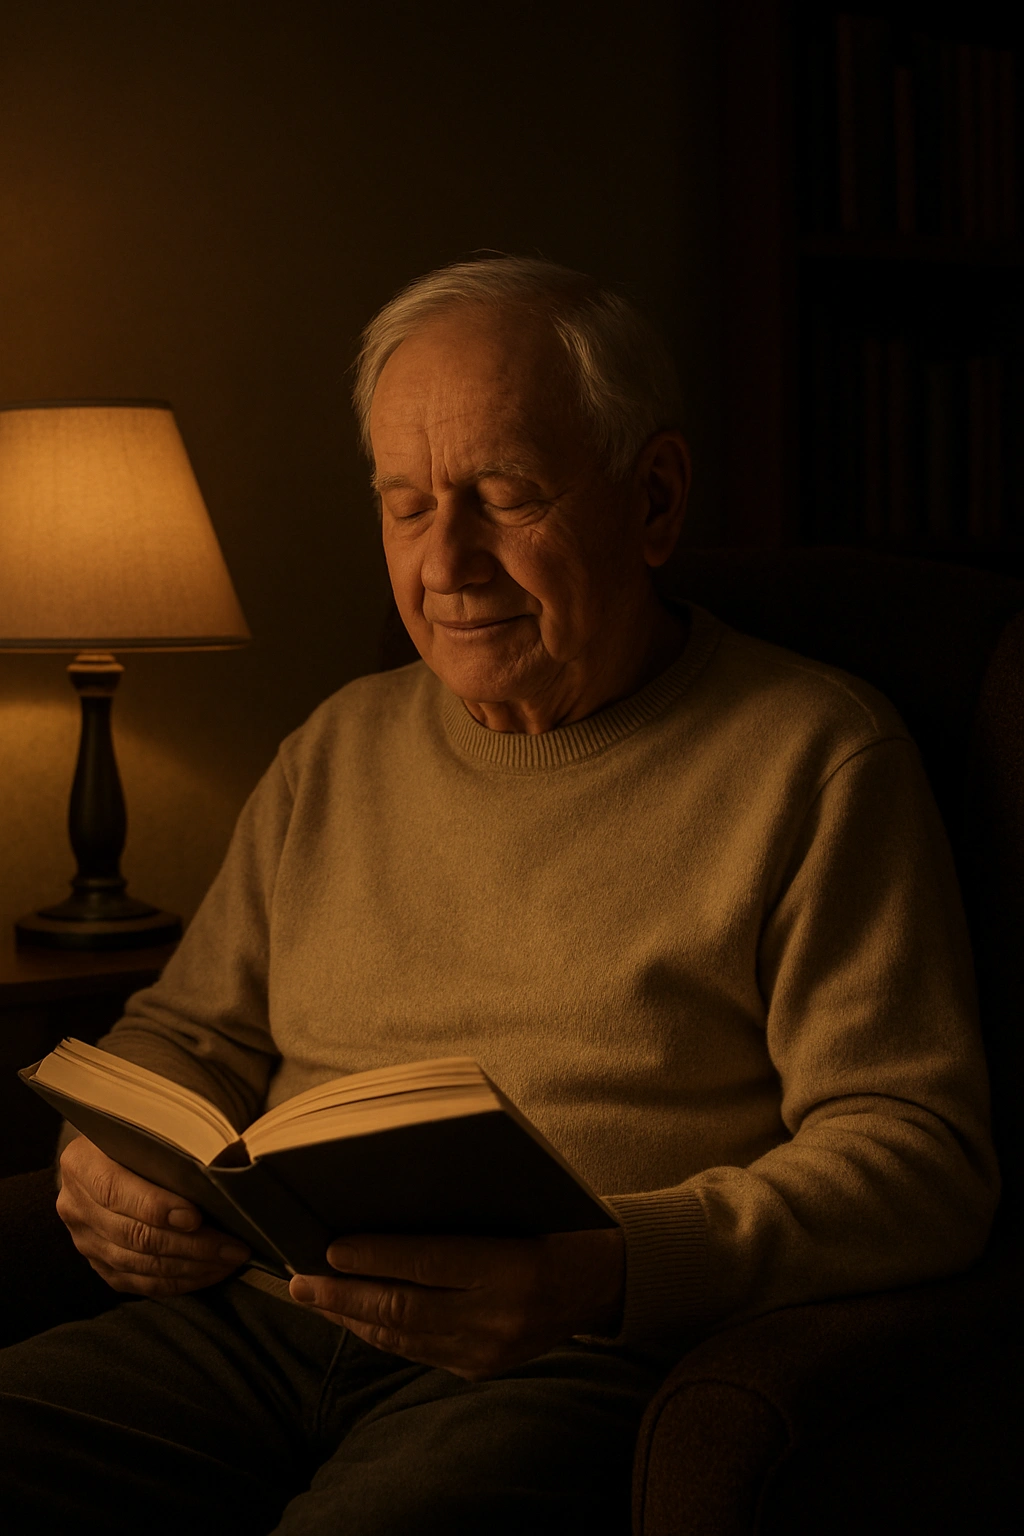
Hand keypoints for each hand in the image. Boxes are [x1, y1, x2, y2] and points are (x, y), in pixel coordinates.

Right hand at [56, 1134, 250, 1296]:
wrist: (112, 1153)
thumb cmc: (143, 1134)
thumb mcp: (152, 1124)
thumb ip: (178, 1141)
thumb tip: (230, 1157)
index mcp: (82, 1163)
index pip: (115, 1191)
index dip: (155, 1207)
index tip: (195, 1217)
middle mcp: (75, 1205)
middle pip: (132, 1234)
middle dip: (189, 1245)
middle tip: (231, 1246)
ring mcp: (84, 1239)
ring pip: (138, 1264)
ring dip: (189, 1266)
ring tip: (228, 1260)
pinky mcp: (98, 1263)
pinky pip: (137, 1283)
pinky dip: (176, 1282)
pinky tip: (208, 1273)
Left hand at [288, 1227, 624, 1379]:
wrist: (603, 1280)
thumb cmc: (553, 1224)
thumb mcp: (516, 1205)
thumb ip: (458, 1215)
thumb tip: (382, 1209)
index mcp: (515, 1265)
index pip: (431, 1262)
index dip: (377, 1256)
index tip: (332, 1248)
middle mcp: (501, 1315)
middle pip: (406, 1307)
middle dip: (345, 1296)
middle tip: (300, 1281)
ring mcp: (490, 1349)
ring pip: (405, 1337)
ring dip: (352, 1317)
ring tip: (313, 1298)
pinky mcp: (481, 1368)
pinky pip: (418, 1352)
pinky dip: (381, 1332)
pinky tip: (354, 1316)